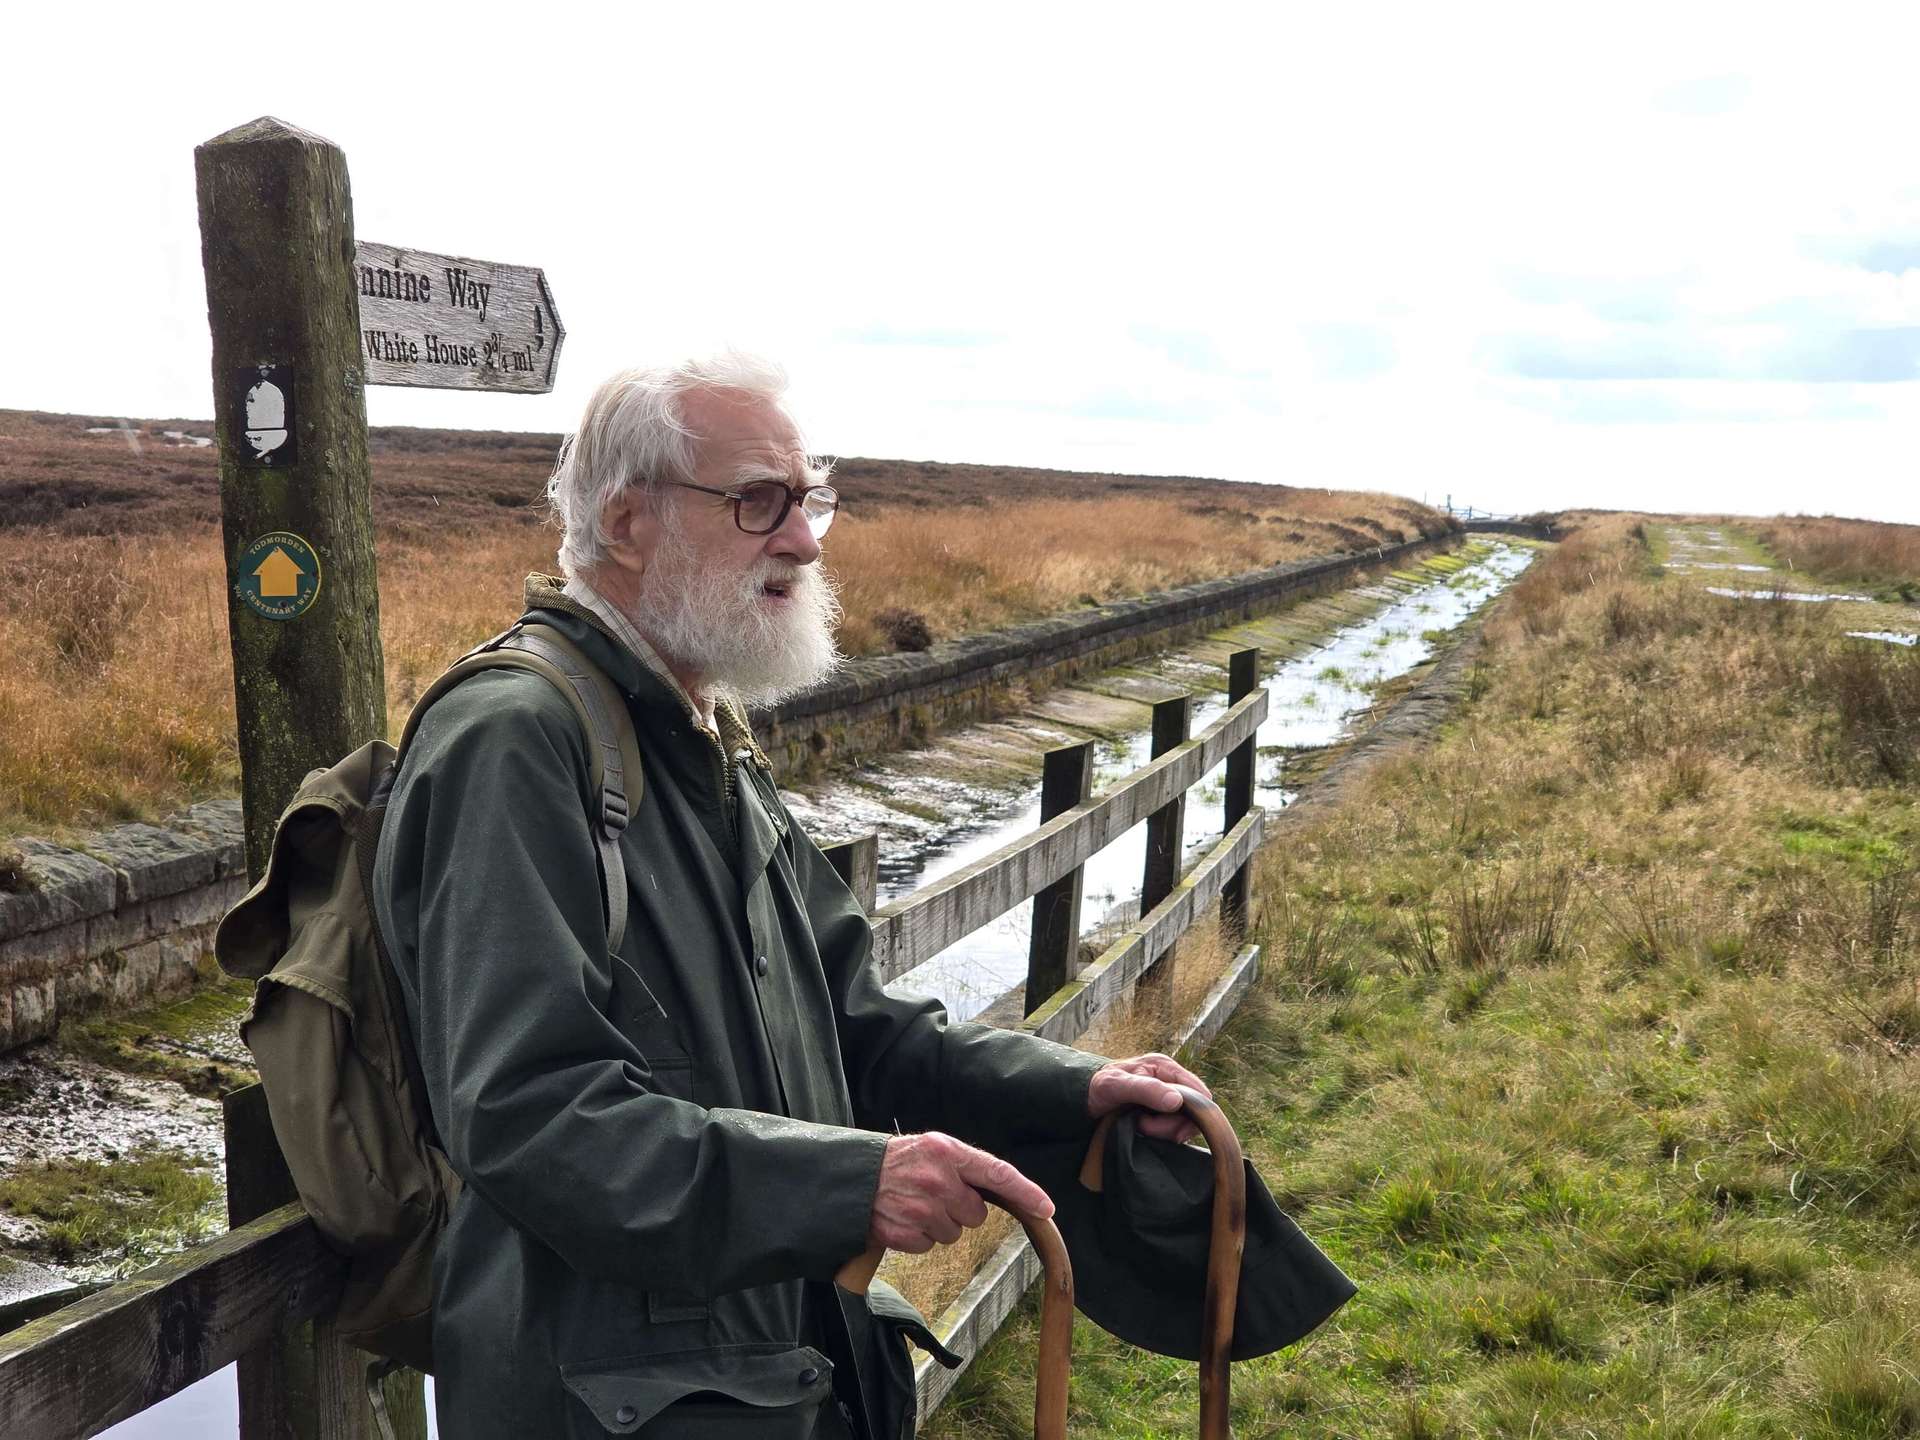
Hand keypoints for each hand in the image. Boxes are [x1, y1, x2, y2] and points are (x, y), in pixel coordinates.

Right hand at [868, 1132, 1052, 1252]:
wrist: (854, 1177)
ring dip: (939, 1224)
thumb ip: (966, 1166)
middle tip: (935, 1195)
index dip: (1025, 1192)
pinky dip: (919, 1236)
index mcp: (947, 1152)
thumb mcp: (934, 1149)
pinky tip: (904, 1219)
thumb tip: (1004, 1192)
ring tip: (916, 1205)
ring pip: (953, 1233)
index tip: (1046, 1208)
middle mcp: (937, 1180)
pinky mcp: (903, 1234)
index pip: (997, 1173)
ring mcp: (919, 1209)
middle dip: (961, 1210)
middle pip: (976, 1215)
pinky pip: (929, 1246)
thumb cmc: (901, 1161)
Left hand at [1087, 1053, 1210, 1140]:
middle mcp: (1169, 1080)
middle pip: (1194, 1112)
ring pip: (1183, 1123)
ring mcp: (1164, 1097)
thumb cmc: (1098, 1086)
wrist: (1082, 1098)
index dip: (1193, 1114)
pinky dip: (1160, 1134)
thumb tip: (1177, 1101)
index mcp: (1164, 1067)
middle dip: (1172, 1125)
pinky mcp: (1159, 1112)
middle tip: (1144, 1126)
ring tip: (1140, 1126)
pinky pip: (1172, 1128)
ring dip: (1164, 1131)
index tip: (1168, 1127)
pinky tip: (1143, 1130)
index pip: (1200, 1093)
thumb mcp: (1118, 1085)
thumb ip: (1147, 1090)